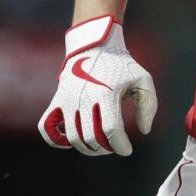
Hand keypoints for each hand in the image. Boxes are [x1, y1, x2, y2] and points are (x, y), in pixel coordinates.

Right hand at [39, 15, 157, 155]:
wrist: (95, 46)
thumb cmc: (121, 66)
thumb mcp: (142, 80)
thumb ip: (148, 105)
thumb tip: (144, 130)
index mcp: (106, 92)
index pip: (111, 130)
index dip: (120, 145)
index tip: (127, 149)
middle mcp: (84, 97)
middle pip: (91, 137)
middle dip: (105, 148)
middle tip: (114, 146)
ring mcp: (67, 99)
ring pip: (72, 137)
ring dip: (87, 148)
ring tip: (100, 145)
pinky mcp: (56, 100)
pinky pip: (46, 127)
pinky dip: (56, 140)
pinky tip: (71, 141)